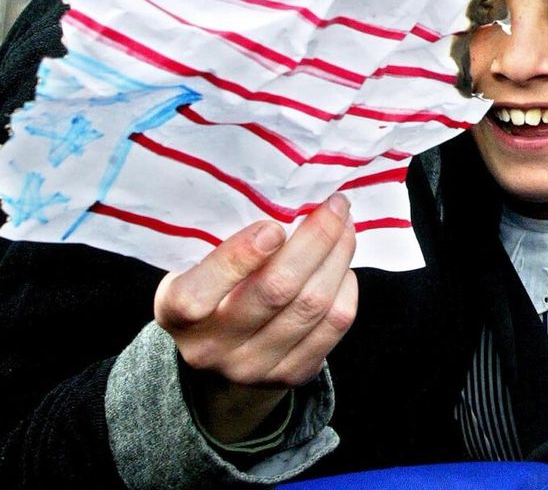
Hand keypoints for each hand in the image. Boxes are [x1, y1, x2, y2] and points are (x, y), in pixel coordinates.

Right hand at [154, 193, 357, 441]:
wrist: (219, 358)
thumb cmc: (208, 290)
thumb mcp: (194, 266)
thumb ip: (223, 242)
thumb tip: (283, 198)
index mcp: (176, 313)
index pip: (198, 295)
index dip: (237, 259)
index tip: (273, 226)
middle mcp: (212, 349)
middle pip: (276, 291)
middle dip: (315, 239)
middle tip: (334, 204)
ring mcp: (254, 369)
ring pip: (313, 306)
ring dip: (338, 256)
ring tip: (345, 224)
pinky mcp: (292, 376)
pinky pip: (334, 325)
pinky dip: (345, 286)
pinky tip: (342, 265)